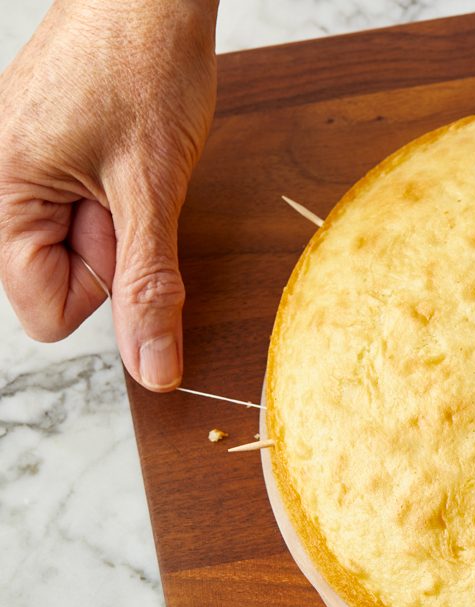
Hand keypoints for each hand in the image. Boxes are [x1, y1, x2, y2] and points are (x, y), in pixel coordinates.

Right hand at [0, 0, 217, 389]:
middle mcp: (2, 181)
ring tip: (133, 159)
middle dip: (113, 245)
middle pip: (62, 274)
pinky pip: (88, 202)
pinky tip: (131, 149)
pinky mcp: (54, 149)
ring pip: (81, 239)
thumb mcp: (155, 188)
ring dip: (121, 216)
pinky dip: (121, 190)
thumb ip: (149, 284)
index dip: (104, 288)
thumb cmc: (145, 66)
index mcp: (4, 191)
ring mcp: (26, 163)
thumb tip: (154, 369)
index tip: (128, 233)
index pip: (45, 308)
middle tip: (134, 184)